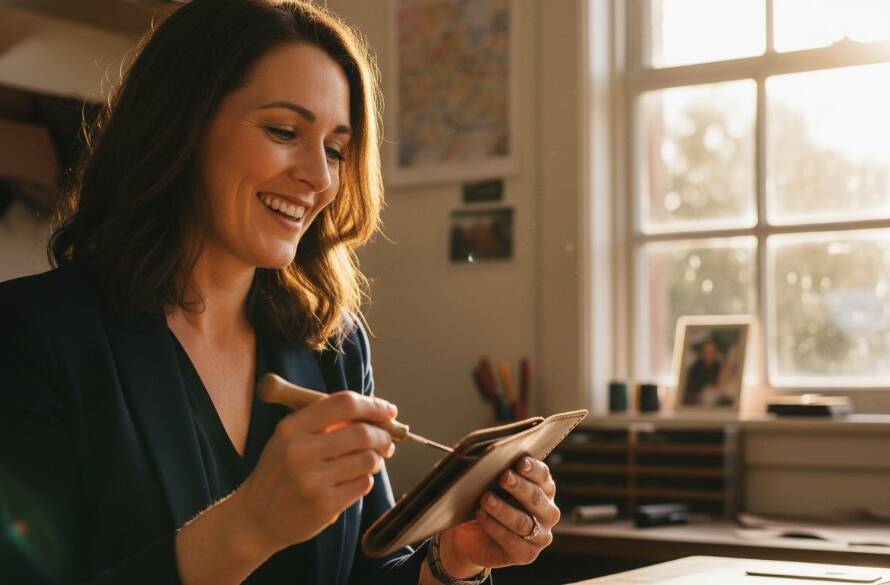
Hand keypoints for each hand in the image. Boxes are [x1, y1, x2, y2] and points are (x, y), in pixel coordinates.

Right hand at [232, 391, 396, 554]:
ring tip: (370, 462)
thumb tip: (376, 414)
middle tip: (387, 443)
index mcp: (292, 427)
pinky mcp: (324, 505)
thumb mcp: (289, 438)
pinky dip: (366, 480)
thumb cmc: (280, 472)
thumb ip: (325, 422)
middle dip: (383, 436)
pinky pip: (363, 484)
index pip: (344, 404)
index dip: (373, 405)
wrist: (254, 518)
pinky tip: (353, 481)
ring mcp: (311, 480)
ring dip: (377, 460)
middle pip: (362, 433)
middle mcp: (299, 451)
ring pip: (368, 460)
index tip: (388, 410)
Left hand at [439, 456, 559, 576]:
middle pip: (536, 498)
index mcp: (544, 489)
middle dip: (519, 487)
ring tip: (486, 498)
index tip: (520, 461)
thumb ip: (497, 473)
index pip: (543, 476)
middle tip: (503, 477)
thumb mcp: (491, 485)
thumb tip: (493, 460)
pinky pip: (512, 541)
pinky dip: (495, 527)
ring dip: (503, 509)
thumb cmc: (485, 501)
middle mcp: (548, 513)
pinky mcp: (527, 555)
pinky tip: (482, 515)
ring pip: (523, 522)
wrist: (470, 535)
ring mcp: (541, 536)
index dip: (533, 469)